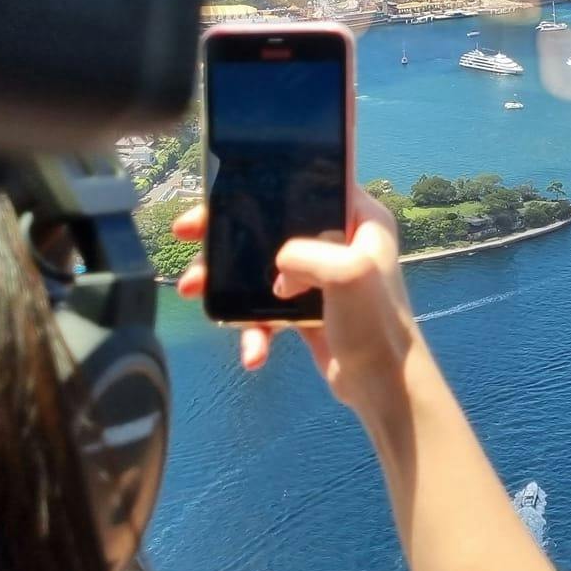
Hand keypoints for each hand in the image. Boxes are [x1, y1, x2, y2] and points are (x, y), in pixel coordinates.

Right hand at [172, 192, 432, 410]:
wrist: (383, 385)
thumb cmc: (376, 323)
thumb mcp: (348, 272)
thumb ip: (306, 253)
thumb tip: (278, 269)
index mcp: (361, 218)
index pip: (306, 185)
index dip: (261, 186)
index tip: (216, 196)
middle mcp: (342, 240)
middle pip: (273, 225)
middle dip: (227, 236)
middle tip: (187, 236)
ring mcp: (323, 276)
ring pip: (261, 268)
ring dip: (227, 283)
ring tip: (194, 293)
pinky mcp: (308, 309)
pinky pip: (267, 309)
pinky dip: (253, 327)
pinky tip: (254, 352)